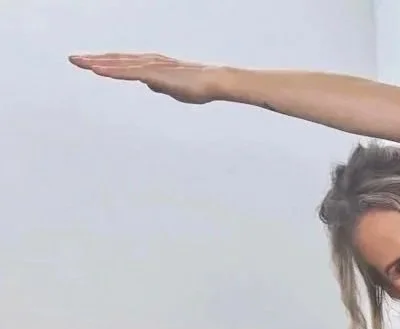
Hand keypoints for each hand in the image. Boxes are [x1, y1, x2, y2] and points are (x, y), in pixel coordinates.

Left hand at [68, 53, 225, 104]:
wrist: (215, 81)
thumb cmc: (198, 85)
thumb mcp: (174, 87)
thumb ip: (159, 85)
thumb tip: (149, 84)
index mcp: (152, 65)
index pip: (123, 62)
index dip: (104, 61)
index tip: (87, 63)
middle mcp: (148, 62)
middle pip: (115, 60)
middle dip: (93, 59)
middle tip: (73, 59)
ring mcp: (151, 67)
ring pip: (118, 65)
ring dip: (98, 63)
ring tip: (79, 63)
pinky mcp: (155, 74)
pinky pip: (128, 73)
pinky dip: (112, 71)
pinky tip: (98, 71)